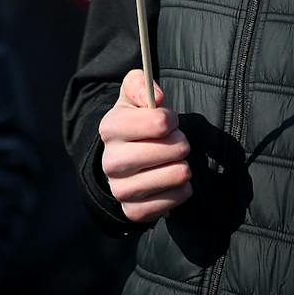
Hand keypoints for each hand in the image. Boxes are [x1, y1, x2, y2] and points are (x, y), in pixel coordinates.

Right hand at [98, 70, 192, 222]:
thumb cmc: (135, 122)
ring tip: (174, 161)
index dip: (171, 119)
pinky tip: (172, 181)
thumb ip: (140, 83)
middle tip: (175, 143)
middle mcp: (110, 161)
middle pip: (172, 150)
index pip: (159, 122)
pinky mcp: (133, 211)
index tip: (167, 121)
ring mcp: (120, 189)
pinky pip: (173, 201)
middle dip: (181, 143)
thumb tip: (157, 96)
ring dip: (182, 166)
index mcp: (110, 127)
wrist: (123, 159)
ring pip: (175, 176)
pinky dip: (181, 191)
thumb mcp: (133, 94)